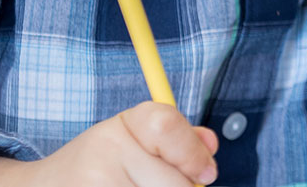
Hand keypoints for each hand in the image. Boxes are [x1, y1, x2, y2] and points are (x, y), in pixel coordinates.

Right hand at [0, 101, 219, 186]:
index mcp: (121, 125)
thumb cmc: (102, 167)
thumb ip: (176, 140)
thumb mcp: (134, 141)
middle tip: (157, 186)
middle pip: (174, 183)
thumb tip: (209, 145)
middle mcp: (105, 150)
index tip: (205, 173)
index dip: (193, 153)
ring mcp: (96, 184)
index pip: (165, 125)